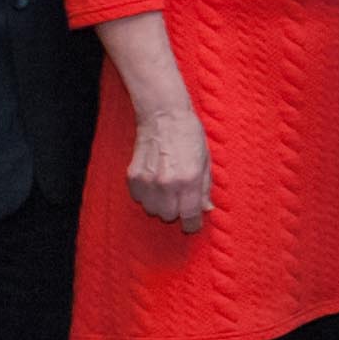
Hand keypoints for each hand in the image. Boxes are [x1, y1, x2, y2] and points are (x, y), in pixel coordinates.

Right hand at [125, 112, 212, 229]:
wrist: (163, 116)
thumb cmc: (189, 135)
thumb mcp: (205, 161)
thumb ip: (205, 188)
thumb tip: (206, 209)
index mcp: (189, 179)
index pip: (189, 216)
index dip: (192, 224)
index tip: (193, 224)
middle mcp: (167, 183)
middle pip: (168, 216)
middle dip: (176, 210)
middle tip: (180, 196)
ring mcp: (147, 180)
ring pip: (152, 209)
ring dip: (160, 203)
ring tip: (167, 186)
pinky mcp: (132, 176)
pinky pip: (139, 198)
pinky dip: (147, 194)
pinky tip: (154, 180)